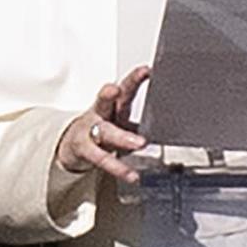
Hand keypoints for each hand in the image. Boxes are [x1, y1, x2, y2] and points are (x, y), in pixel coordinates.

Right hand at [57, 66, 150, 180]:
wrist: (74, 146)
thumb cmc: (103, 129)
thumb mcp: (121, 120)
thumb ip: (141, 120)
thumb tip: (171, 121)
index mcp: (113, 105)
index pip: (124, 89)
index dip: (134, 79)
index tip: (146, 71)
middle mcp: (100, 114)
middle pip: (105, 102)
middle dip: (110, 95)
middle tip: (116, 89)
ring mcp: (90, 132)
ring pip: (105, 132)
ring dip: (121, 136)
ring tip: (139, 143)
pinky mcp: (85, 150)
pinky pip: (102, 159)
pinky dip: (118, 168)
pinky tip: (131, 175)